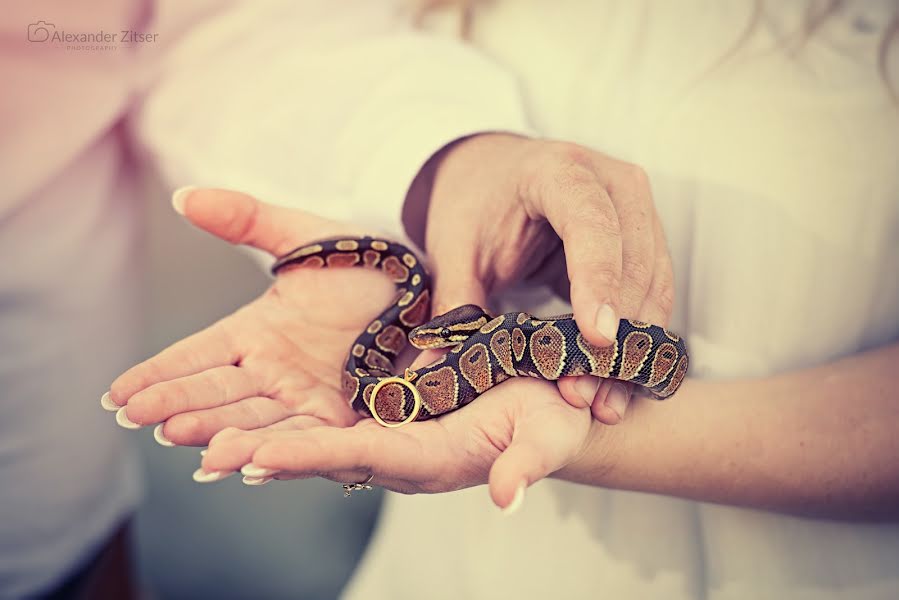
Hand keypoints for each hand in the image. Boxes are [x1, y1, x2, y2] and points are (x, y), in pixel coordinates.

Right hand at [105, 189, 399, 443]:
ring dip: (219, 432)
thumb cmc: (364, 263)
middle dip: (178, 405)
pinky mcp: (343, 420)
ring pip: (253, 420)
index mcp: (255, 333)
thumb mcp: (303, 236)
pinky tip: (245, 464)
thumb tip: (182, 195)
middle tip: (141, 417)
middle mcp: (273, 372)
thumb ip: (247, 219)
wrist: (428, 287)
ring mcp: (305, 399)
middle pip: (216, 392)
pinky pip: (306, 438)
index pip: (195, 356)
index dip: (157, 375)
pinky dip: (276, 452)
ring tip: (183, 440)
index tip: (115, 396)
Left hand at [204, 373, 596, 509]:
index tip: (261, 458)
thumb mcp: (548, 435)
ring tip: (205, 441)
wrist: (551, 405)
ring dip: (266, 439)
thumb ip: (526, 465)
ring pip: (318, 438)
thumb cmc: (553, 418)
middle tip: (208, 455)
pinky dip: (289, 422)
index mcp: (432, 457)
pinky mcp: (390, 415)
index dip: (313, 456)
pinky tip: (250, 422)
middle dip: (268, 454)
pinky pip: (330, 420)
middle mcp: (401, 451)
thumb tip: (507, 500)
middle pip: (325, 454)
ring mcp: (392, 433)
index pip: (363, 455)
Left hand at [404, 133, 674, 423]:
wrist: (494, 173)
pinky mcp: (645, 239)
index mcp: (558, 170)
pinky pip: (655, 292)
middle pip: (634, 259)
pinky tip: (617, 384)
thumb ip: (454, 301)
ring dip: (634, 346)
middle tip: (588, 392)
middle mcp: (612, 181)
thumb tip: (443, 367)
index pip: (591, 225)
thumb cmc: (474, 204)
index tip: (597, 337)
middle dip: (617, 331)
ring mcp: (638, 208)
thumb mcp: (453, 247)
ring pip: (654, 282)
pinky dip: (640, 339)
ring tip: (602, 402)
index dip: (598, 280)